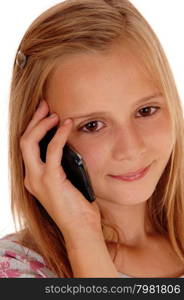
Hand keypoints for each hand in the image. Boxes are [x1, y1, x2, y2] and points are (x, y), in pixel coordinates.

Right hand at [19, 100, 101, 238]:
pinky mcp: (50, 181)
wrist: (80, 230)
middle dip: (34, 120)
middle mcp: (31, 177)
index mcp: (33, 177)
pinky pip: (52, 151)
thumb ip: (61, 165)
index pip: (27, 147)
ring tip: (54, 113)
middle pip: (24, 141)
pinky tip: (67, 125)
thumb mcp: (67, 182)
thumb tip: (68, 144)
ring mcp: (38, 179)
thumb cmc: (77, 207)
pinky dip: (59, 135)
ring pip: (30, 143)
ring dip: (42, 124)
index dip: (34, 127)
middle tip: (45, 105)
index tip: (45, 114)